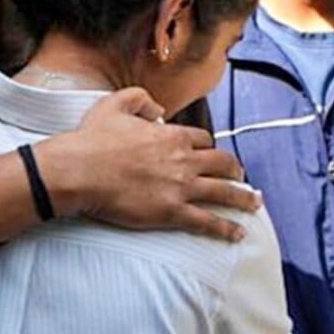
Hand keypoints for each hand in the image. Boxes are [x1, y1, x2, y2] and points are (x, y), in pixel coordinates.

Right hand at [34, 87, 260, 240]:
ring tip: (254, 203)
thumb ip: (140, 99)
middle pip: (222, 163)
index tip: (210, 154)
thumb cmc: (92, 140)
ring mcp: (180, 187)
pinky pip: (208, 221)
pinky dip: (226, 228)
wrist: (79, 171)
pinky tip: (238, 234)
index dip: (208, 147)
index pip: (203, 140)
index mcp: (172, 136)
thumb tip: (158, 110)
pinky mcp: (172, 212)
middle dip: (235, 170)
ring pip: (223, 192)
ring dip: (243, 198)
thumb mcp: (115, 104)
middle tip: (241, 176)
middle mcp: (183, 160)